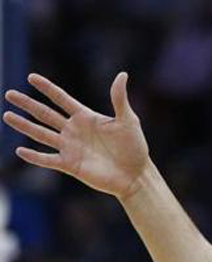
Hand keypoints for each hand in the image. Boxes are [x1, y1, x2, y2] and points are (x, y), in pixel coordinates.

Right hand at [3, 72, 149, 200]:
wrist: (136, 175)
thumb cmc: (135, 147)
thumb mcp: (128, 120)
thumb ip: (119, 99)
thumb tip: (122, 74)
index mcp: (86, 117)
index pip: (62, 99)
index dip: (47, 88)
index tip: (31, 77)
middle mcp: (74, 131)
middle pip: (45, 114)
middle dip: (27, 104)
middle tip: (9, 94)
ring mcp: (70, 148)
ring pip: (41, 134)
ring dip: (24, 125)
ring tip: (7, 116)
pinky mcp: (70, 165)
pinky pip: (48, 160)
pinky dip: (34, 156)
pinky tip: (20, 150)